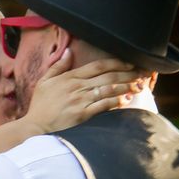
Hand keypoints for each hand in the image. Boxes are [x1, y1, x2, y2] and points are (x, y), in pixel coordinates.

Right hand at [22, 49, 143, 132]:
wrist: (35, 126)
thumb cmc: (40, 106)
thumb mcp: (44, 82)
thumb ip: (58, 66)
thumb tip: (69, 51)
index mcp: (70, 77)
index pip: (98, 66)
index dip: (116, 63)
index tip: (130, 63)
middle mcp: (77, 86)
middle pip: (108, 76)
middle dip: (128, 73)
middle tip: (142, 73)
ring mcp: (81, 100)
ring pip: (109, 89)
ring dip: (126, 86)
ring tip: (139, 85)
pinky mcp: (83, 114)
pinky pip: (104, 105)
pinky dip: (116, 101)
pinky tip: (126, 99)